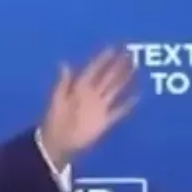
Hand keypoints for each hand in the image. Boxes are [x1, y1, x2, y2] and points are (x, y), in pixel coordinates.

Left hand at [39, 47, 136, 166]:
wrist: (56, 143)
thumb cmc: (54, 120)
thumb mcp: (57, 100)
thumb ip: (63, 83)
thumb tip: (63, 63)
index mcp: (79, 89)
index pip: (93, 70)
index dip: (102, 60)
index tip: (112, 48)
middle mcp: (92, 95)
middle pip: (107, 77)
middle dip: (117, 66)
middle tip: (129, 53)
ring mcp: (99, 108)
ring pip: (115, 90)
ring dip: (124, 79)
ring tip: (135, 67)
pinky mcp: (104, 121)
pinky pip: (118, 111)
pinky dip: (127, 104)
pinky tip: (137, 96)